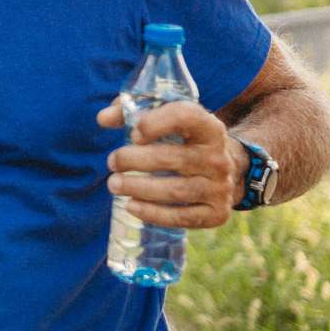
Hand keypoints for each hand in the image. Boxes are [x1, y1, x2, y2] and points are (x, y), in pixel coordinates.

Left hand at [95, 99, 241, 228]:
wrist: (226, 170)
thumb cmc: (185, 140)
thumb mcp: (167, 120)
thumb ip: (132, 113)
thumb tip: (103, 118)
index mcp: (209, 127)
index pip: (186, 117)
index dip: (156, 123)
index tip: (133, 134)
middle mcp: (219, 157)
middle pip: (174, 158)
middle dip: (135, 160)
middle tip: (112, 162)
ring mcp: (220, 188)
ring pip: (176, 191)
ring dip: (139, 188)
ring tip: (113, 184)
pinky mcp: (217, 213)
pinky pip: (183, 218)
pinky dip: (154, 214)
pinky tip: (131, 206)